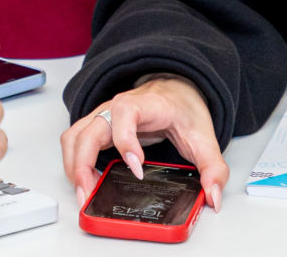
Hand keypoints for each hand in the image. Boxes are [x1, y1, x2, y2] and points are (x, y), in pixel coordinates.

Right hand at [60, 74, 227, 210]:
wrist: (174, 90)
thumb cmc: (183, 110)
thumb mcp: (205, 138)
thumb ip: (213, 168)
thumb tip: (212, 196)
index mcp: (146, 106)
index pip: (125, 113)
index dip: (125, 140)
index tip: (136, 168)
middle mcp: (118, 108)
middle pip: (89, 129)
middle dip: (83, 164)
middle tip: (90, 193)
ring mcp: (104, 116)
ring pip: (74, 135)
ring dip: (73, 164)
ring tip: (84, 191)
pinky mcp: (97, 126)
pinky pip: (74, 140)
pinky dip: (73, 161)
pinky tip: (86, 180)